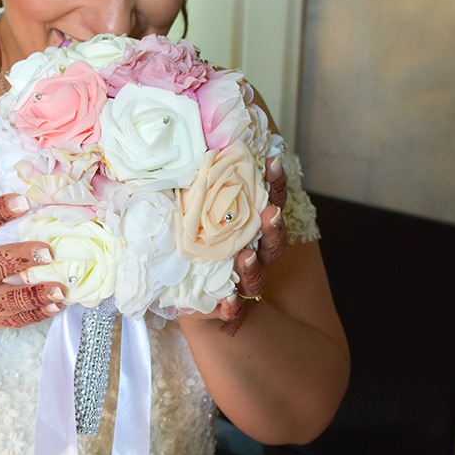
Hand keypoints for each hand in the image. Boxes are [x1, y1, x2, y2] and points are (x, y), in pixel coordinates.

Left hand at [193, 155, 287, 327]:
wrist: (178, 292)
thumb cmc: (184, 241)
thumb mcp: (187, 209)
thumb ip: (194, 185)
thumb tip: (187, 146)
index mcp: (248, 224)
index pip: (271, 200)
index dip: (275, 182)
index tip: (274, 162)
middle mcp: (252, 251)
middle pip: (273, 239)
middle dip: (274, 226)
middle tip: (270, 212)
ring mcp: (241, 280)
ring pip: (257, 273)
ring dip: (253, 265)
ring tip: (245, 255)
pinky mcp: (225, 305)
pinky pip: (234, 308)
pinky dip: (231, 306)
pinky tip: (228, 302)